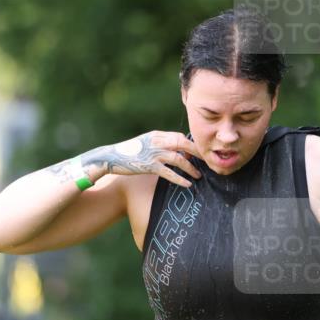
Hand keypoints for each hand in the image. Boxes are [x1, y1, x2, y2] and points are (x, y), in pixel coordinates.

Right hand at [78, 130, 203, 187]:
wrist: (111, 157)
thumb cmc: (130, 152)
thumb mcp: (146, 142)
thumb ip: (160, 144)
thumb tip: (178, 151)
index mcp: (157, 134)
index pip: (180, 137)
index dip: (192, 145)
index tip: (200, 153)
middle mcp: (157, 141)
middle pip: (183, 144)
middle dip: (198, 153)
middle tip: (209, 161)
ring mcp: (153, 153)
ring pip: (178, 159)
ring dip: (191, 167)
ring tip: (199, 175)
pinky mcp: (149, 166)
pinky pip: (169, 173)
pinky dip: (180, 179)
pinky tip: (188, 184)